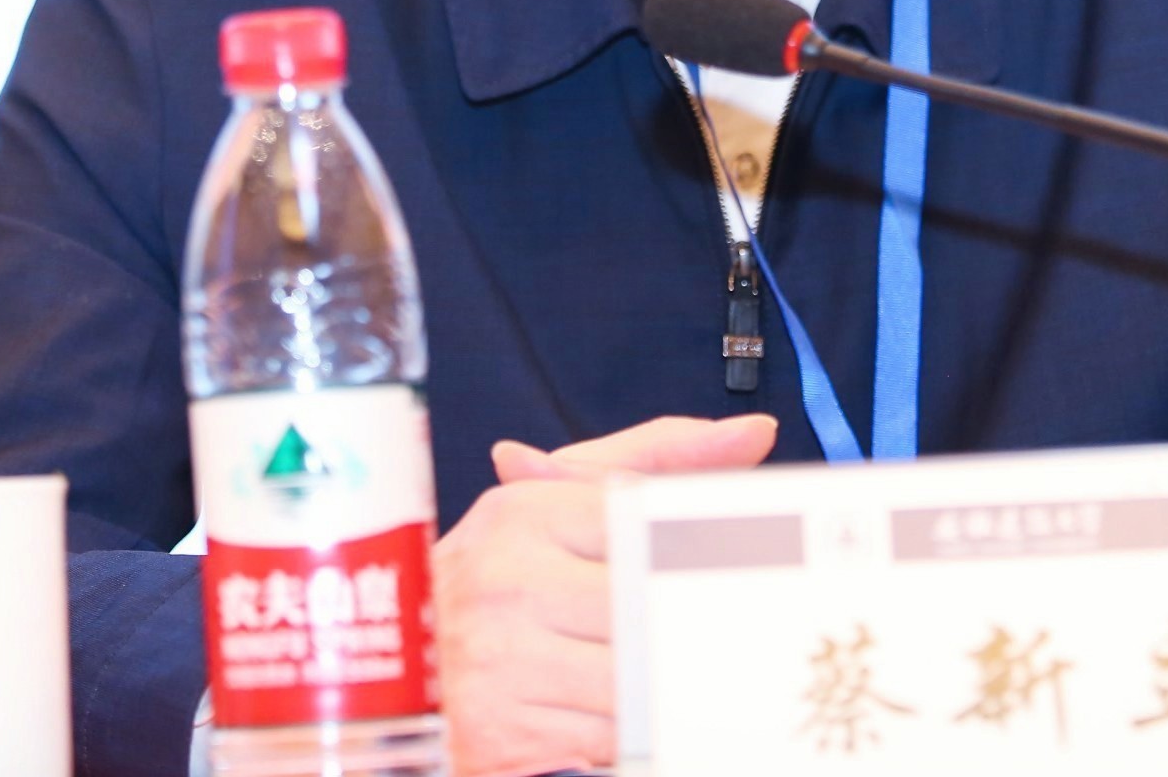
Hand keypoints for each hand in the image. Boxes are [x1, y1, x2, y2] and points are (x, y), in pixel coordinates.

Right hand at [435, 414, 777, 776]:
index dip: (699, 550)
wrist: (412, 665)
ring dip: (662, 682)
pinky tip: (615, 710)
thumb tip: (755, 431)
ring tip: (665, 670)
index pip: (647, 525)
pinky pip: (606, 736)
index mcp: (523, 512)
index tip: (734, 566)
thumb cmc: (505, 578)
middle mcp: (504, 580)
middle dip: (685, 623)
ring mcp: (495, 660)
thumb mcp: (563, 505)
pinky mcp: (496, 732)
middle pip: (648, 605)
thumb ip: (658, 461)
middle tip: (713, 630)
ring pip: (635, 677)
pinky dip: (626, 731)